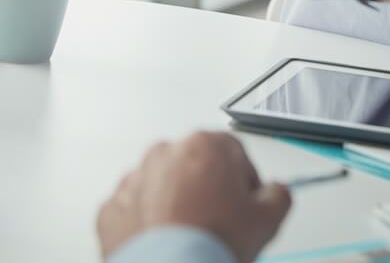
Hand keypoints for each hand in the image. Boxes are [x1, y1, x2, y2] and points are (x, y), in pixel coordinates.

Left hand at [97, 132, 290, 262]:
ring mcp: (134, 180)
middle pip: (196, 166)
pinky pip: (136, 210)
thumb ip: (278, 194)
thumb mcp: (267, 219)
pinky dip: (148, 223)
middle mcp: (165, 154)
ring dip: (176, 203)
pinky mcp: (111, 209)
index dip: (245, 183)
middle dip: (207, 189)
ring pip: (163, 186)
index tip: (245, 204)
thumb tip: (275, 194)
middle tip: (218, 222)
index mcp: (204, 145)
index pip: (234, 154)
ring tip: (190, 236)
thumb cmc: (208, 244)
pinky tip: (167, 243)